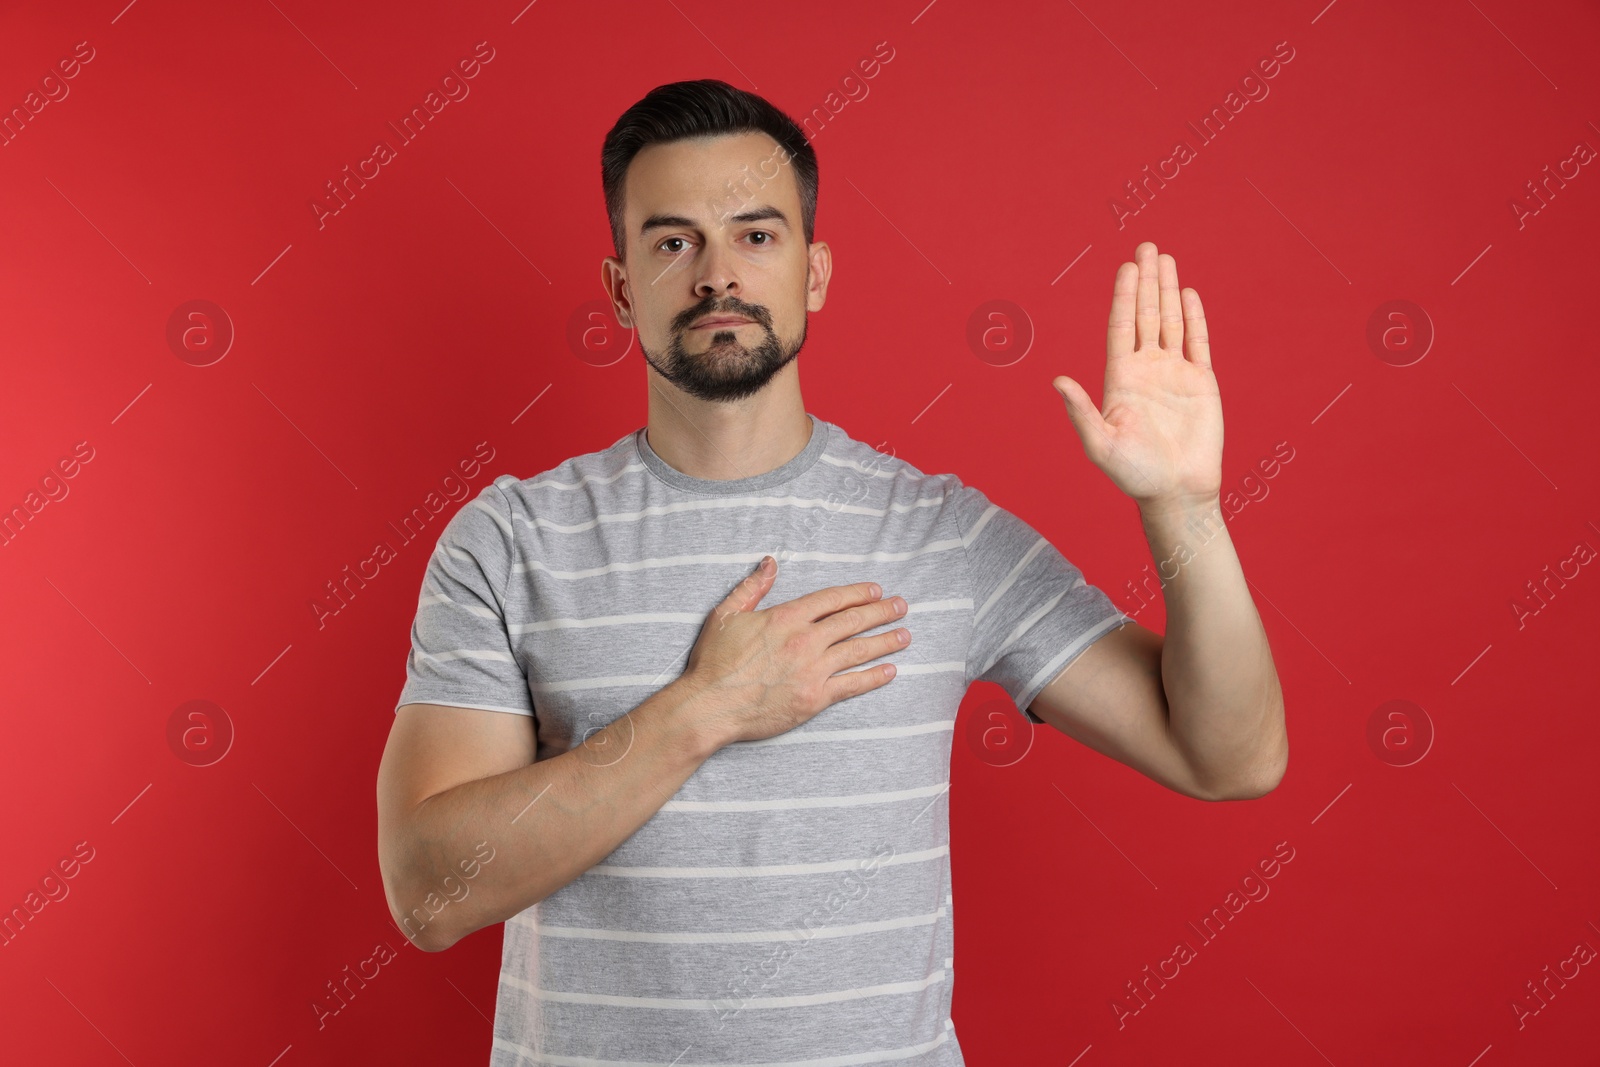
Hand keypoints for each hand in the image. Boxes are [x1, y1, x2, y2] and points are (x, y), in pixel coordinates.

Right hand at [680, 556, 911, 746]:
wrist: (711, 706)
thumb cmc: (714, 662)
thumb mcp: (725, 614)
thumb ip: (751, 587)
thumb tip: (770, 563)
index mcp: (786, 617)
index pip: (832, 599)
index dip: (857, 593)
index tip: (875, 591)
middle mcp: (805, 641)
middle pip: (853, 621)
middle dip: (881, 612)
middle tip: (901, 607)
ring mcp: (813, 671)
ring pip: (858, 651)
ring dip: (886, 641)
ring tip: (905, 635)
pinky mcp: (814, 698)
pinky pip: (852, 685)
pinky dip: (874, 677)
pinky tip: (890, 670)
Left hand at [1052, 241, 1223, 513]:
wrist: (1176, 492)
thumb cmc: (1134, 474)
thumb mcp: (1100, 443)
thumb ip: (1081, 411)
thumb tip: (1057, 381)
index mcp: (1120, 379)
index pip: (1121, 326)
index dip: (1123, 296)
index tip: (1126, 267)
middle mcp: (1146, 370)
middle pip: (1145, 315)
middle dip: (1146, 281)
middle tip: (1147, 246)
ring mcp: (1175, 374)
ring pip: (1170, 322)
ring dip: (1168, 291)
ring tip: (1166, 258)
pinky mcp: (1201, 384)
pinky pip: (1198, 343)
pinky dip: (1194, 318)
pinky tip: (1188, 295)